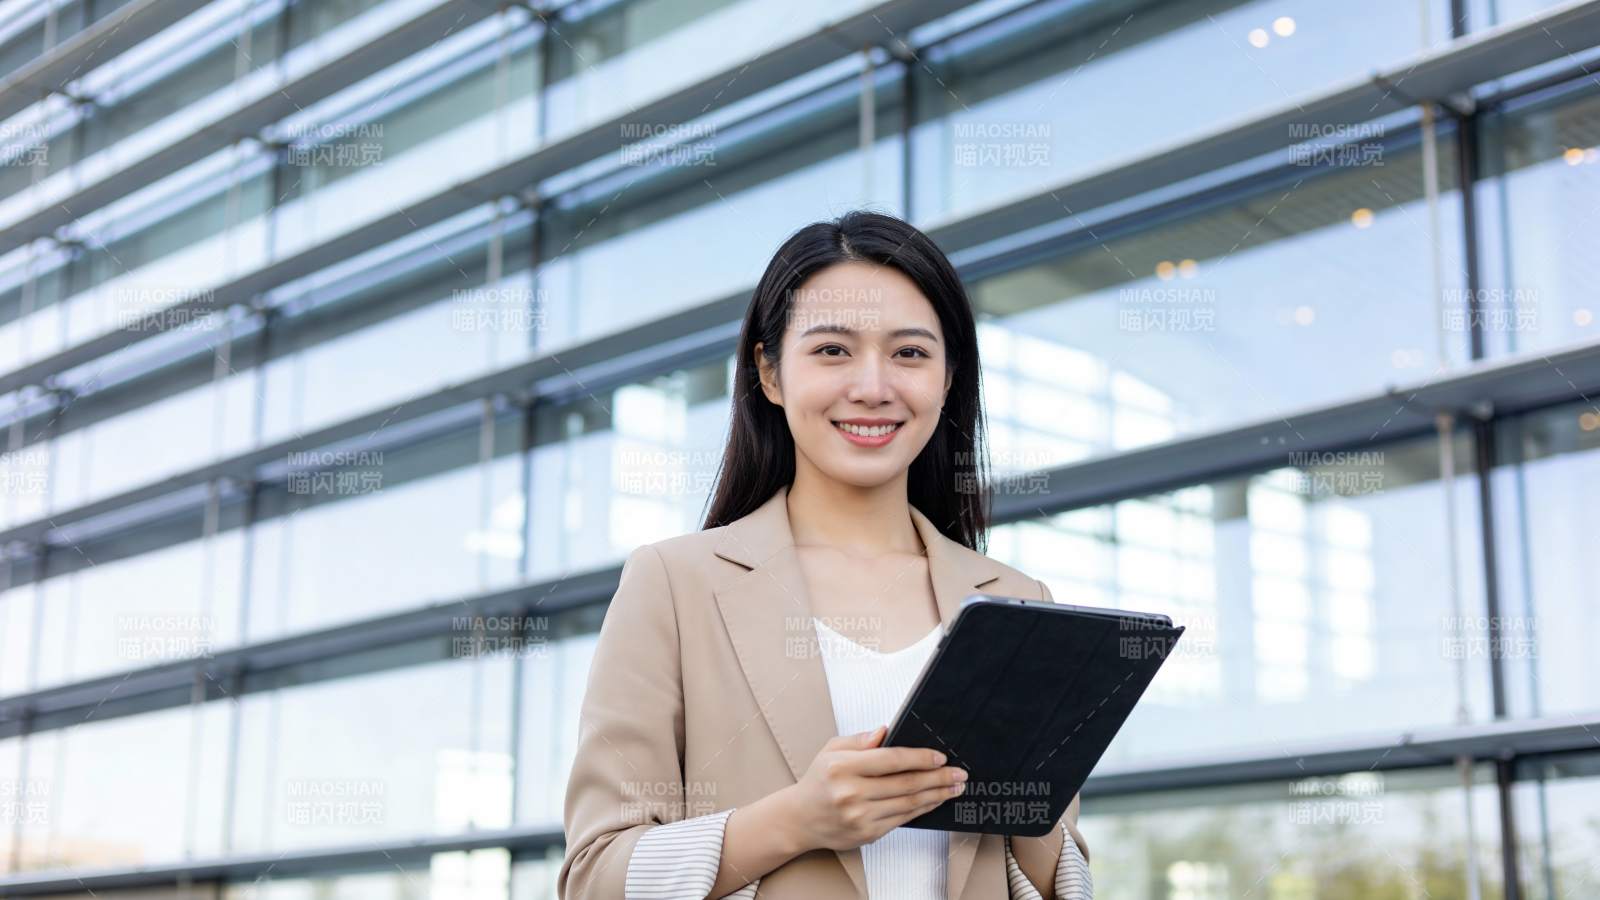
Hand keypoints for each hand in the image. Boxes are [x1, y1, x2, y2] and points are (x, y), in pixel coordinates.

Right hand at [779, 725, 967, 851]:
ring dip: (936, 795)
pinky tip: (934, 800)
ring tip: (954, 787)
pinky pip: (903, 819)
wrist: (799, 818)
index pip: (891, 759)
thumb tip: (887, 730)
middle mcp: (851, 793)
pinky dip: (922, 809)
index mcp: (842, 766)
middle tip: (959, 773)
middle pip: (906, 783)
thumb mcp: (831, 749)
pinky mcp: (867, 833)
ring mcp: (860, 816)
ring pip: (908, 804)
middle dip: (938, 777)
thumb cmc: (819, 780)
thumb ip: (860, 740)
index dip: (920, 757)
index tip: (939, 756)